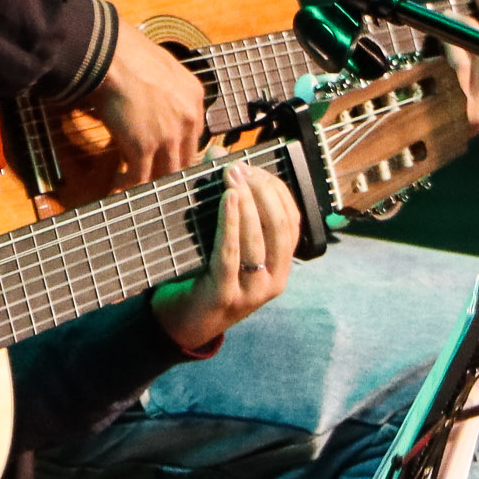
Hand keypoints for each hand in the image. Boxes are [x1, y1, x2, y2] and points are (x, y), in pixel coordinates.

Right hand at [92, 19, 209, 182]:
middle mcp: (187, 119)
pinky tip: (118, 183)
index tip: (166, 157)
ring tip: (135, 184)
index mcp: (194, 97)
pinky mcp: (144, 148)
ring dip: (150, 181)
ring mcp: (168, 136)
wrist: (109, 57)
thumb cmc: (127, 54)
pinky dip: (129, 183)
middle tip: (153, 178)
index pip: (194, 135)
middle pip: (184, 158)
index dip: (178, 149)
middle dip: (168, 170)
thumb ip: (167, 90)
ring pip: (166, 172)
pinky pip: (140, 177)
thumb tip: (154, 103)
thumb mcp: (162, 68)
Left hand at [149, 163, 299, 353]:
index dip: (278, 191)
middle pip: (278, 226)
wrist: (186, 323)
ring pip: (258, 238)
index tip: (258, 168)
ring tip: (233, 177)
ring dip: (247, 202)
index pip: (292, 221)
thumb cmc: (208, 276)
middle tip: (242, 168)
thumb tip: (219, 156)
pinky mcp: (226, 294)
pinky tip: (226, 200)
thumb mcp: (229, 246)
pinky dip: (230, 223)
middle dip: (262, 191)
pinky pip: (231, 252)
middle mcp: (275, 280)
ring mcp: (252, 291)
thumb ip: (231, 208)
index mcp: (281, 267)